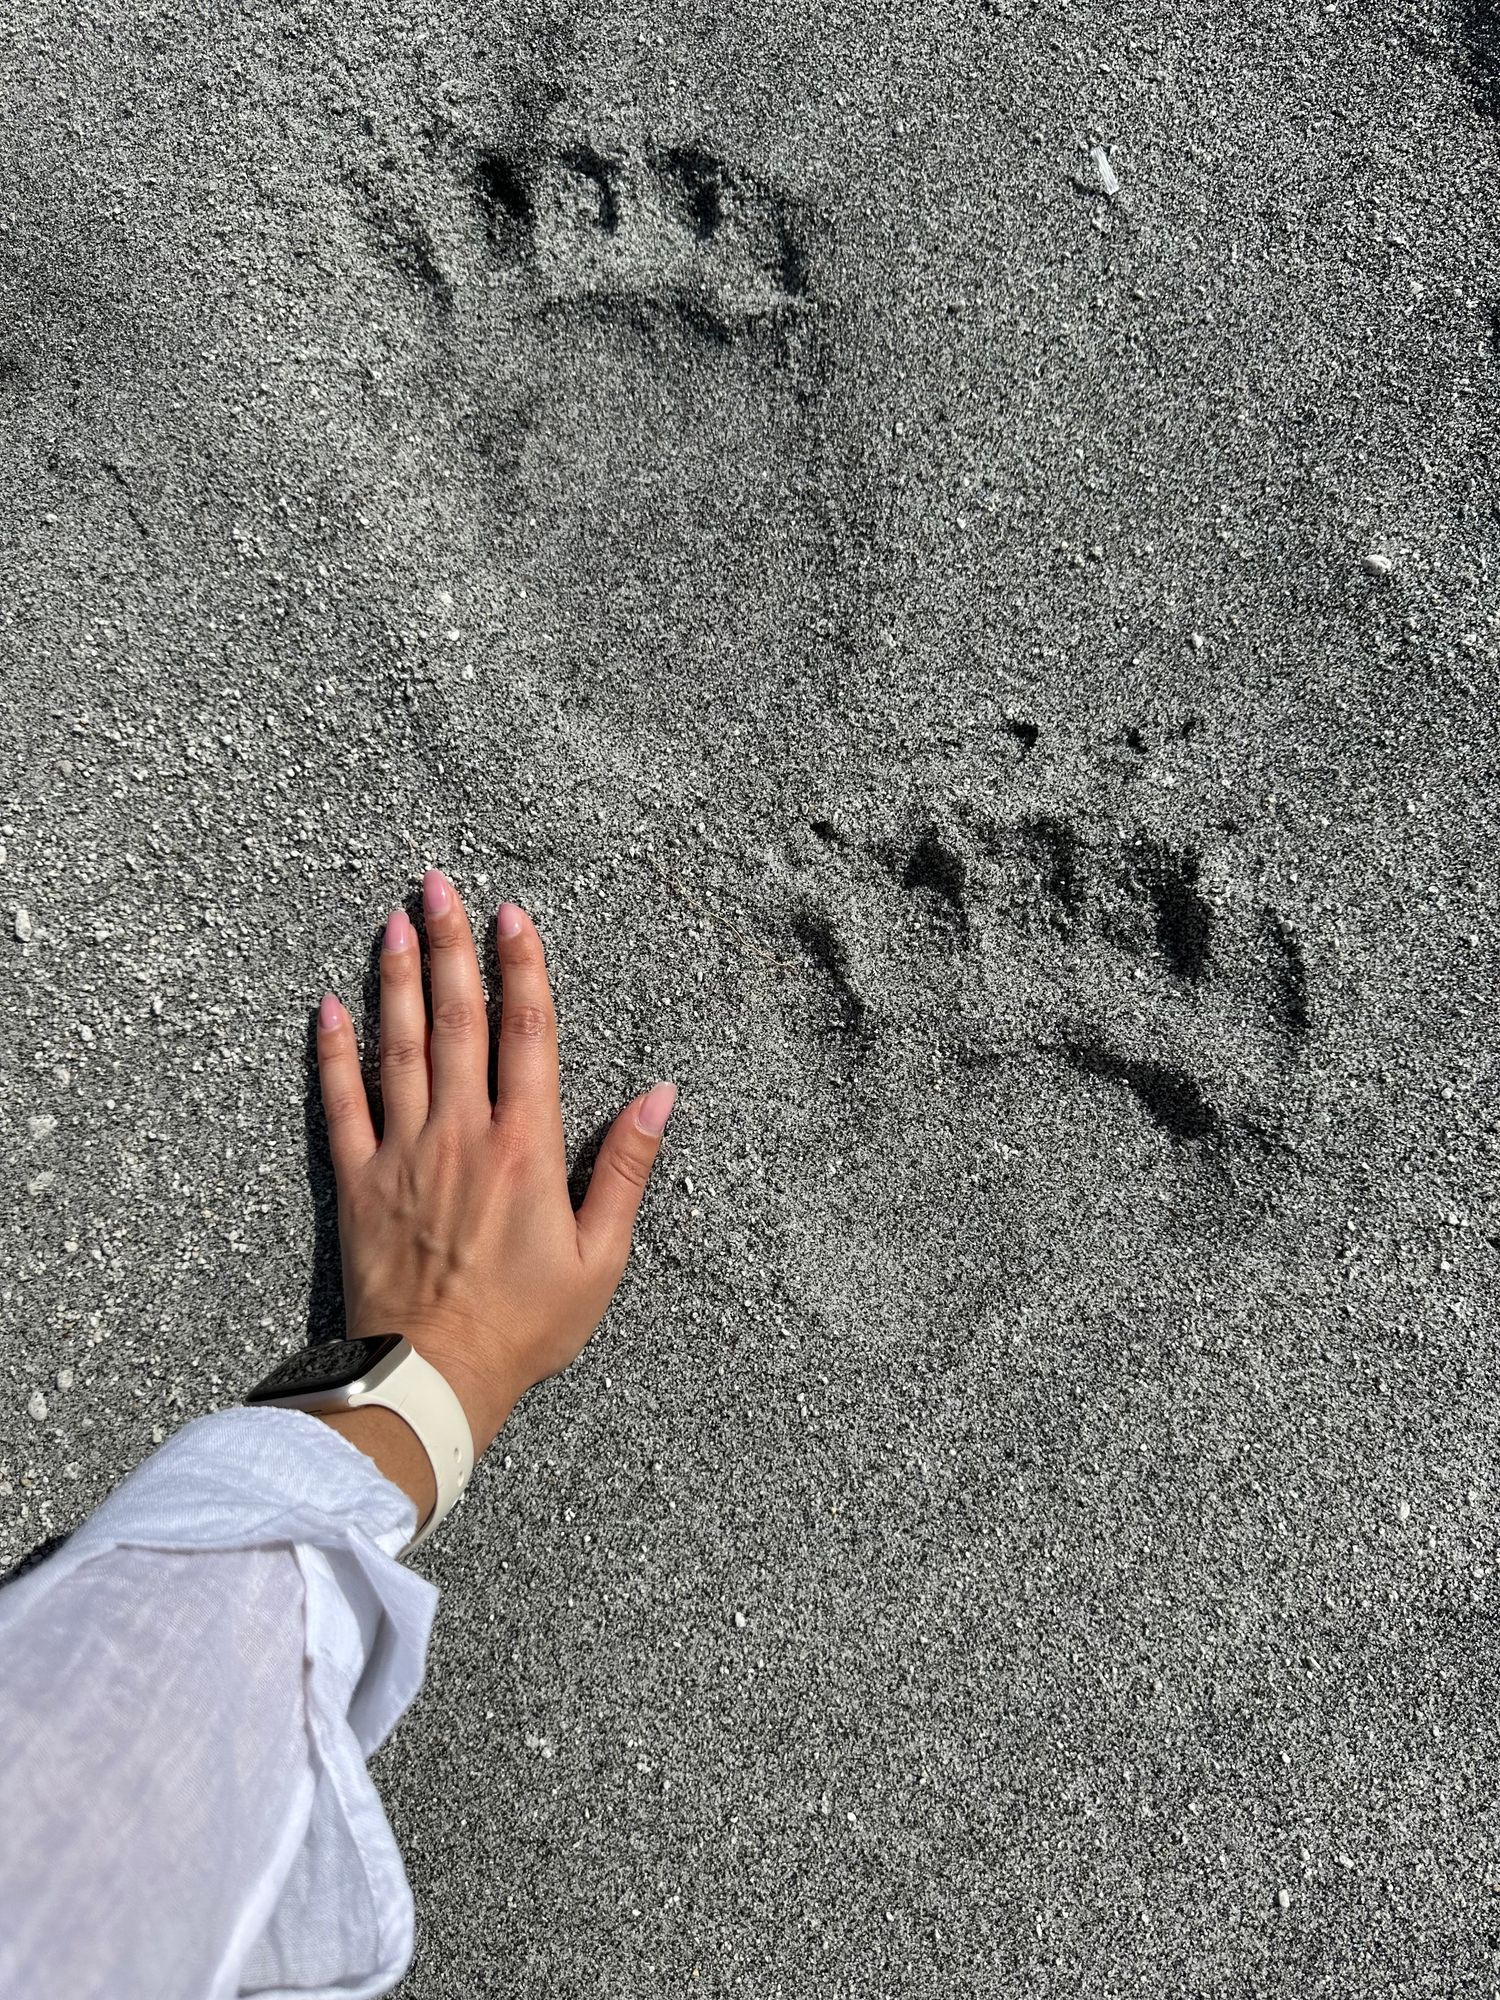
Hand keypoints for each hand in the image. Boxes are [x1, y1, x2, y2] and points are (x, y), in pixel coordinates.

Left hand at [313, 869, 676, 1463]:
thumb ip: (627, 1168)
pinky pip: (342, 1103)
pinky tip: (330, 1006)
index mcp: (528, 1146)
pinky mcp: (360, 1182)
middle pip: (459, 1019)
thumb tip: (662, 1095)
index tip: (514, 916)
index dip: (523, 968)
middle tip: (439, 886)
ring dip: (398, 979)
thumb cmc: (525, 1326)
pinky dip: (335, 1053)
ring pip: (401, 1046)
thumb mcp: (600, 1257)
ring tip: (394, 922)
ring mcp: (405, 1153)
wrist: (430, 1377)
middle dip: (451, 946)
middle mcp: (464, 1133)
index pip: (529, 1033)